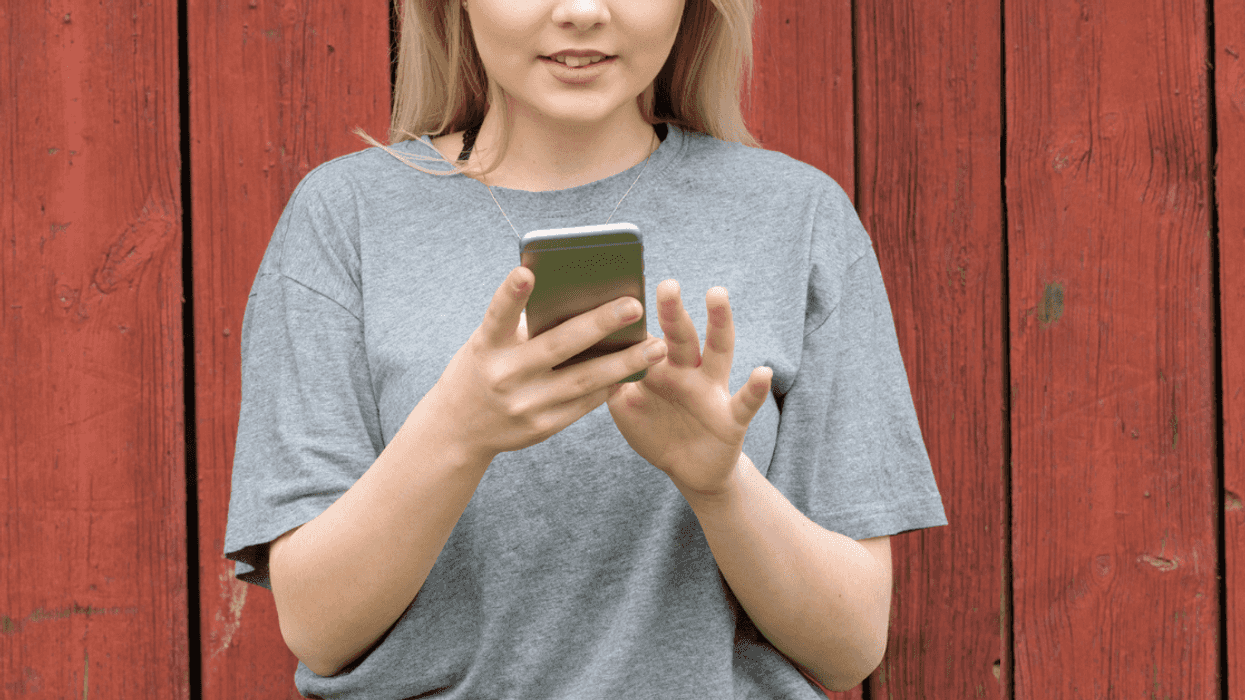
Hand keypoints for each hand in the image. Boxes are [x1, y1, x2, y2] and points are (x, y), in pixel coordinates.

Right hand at [418, 267, 668, 462]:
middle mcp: (503, 376)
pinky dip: (611, 384)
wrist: (459, 429)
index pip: (497, 316)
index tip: (527, 272)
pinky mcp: (542, 427)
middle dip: (598, 325)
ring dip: (623, 362)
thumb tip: (580, 299)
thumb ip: (522, 325)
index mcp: (486, 347)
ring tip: (656, 346)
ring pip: (582, 380)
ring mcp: (524, 405)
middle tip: (634, 305)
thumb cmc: (482, 368)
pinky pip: (584, 403)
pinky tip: (637, 369)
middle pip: (556, 346)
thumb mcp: (487, 345)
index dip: (511, 295)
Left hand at [607, 280, 772, 496]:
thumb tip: (587, 352)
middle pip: (681, 334)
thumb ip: (610, 381)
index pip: (650, 332)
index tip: (624, 285)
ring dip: (719, 322)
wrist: (689, 470)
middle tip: (666, 284)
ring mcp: (711, 390)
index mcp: (660, 365)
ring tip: (715, 293)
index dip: (638, 314)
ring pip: (717, 351)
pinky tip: (763, 371)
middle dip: (673, 310)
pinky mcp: (732, 417)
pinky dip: (756, 388)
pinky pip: (746, 401)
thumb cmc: (655, 430)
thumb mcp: (626, 406)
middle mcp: (688, 370)